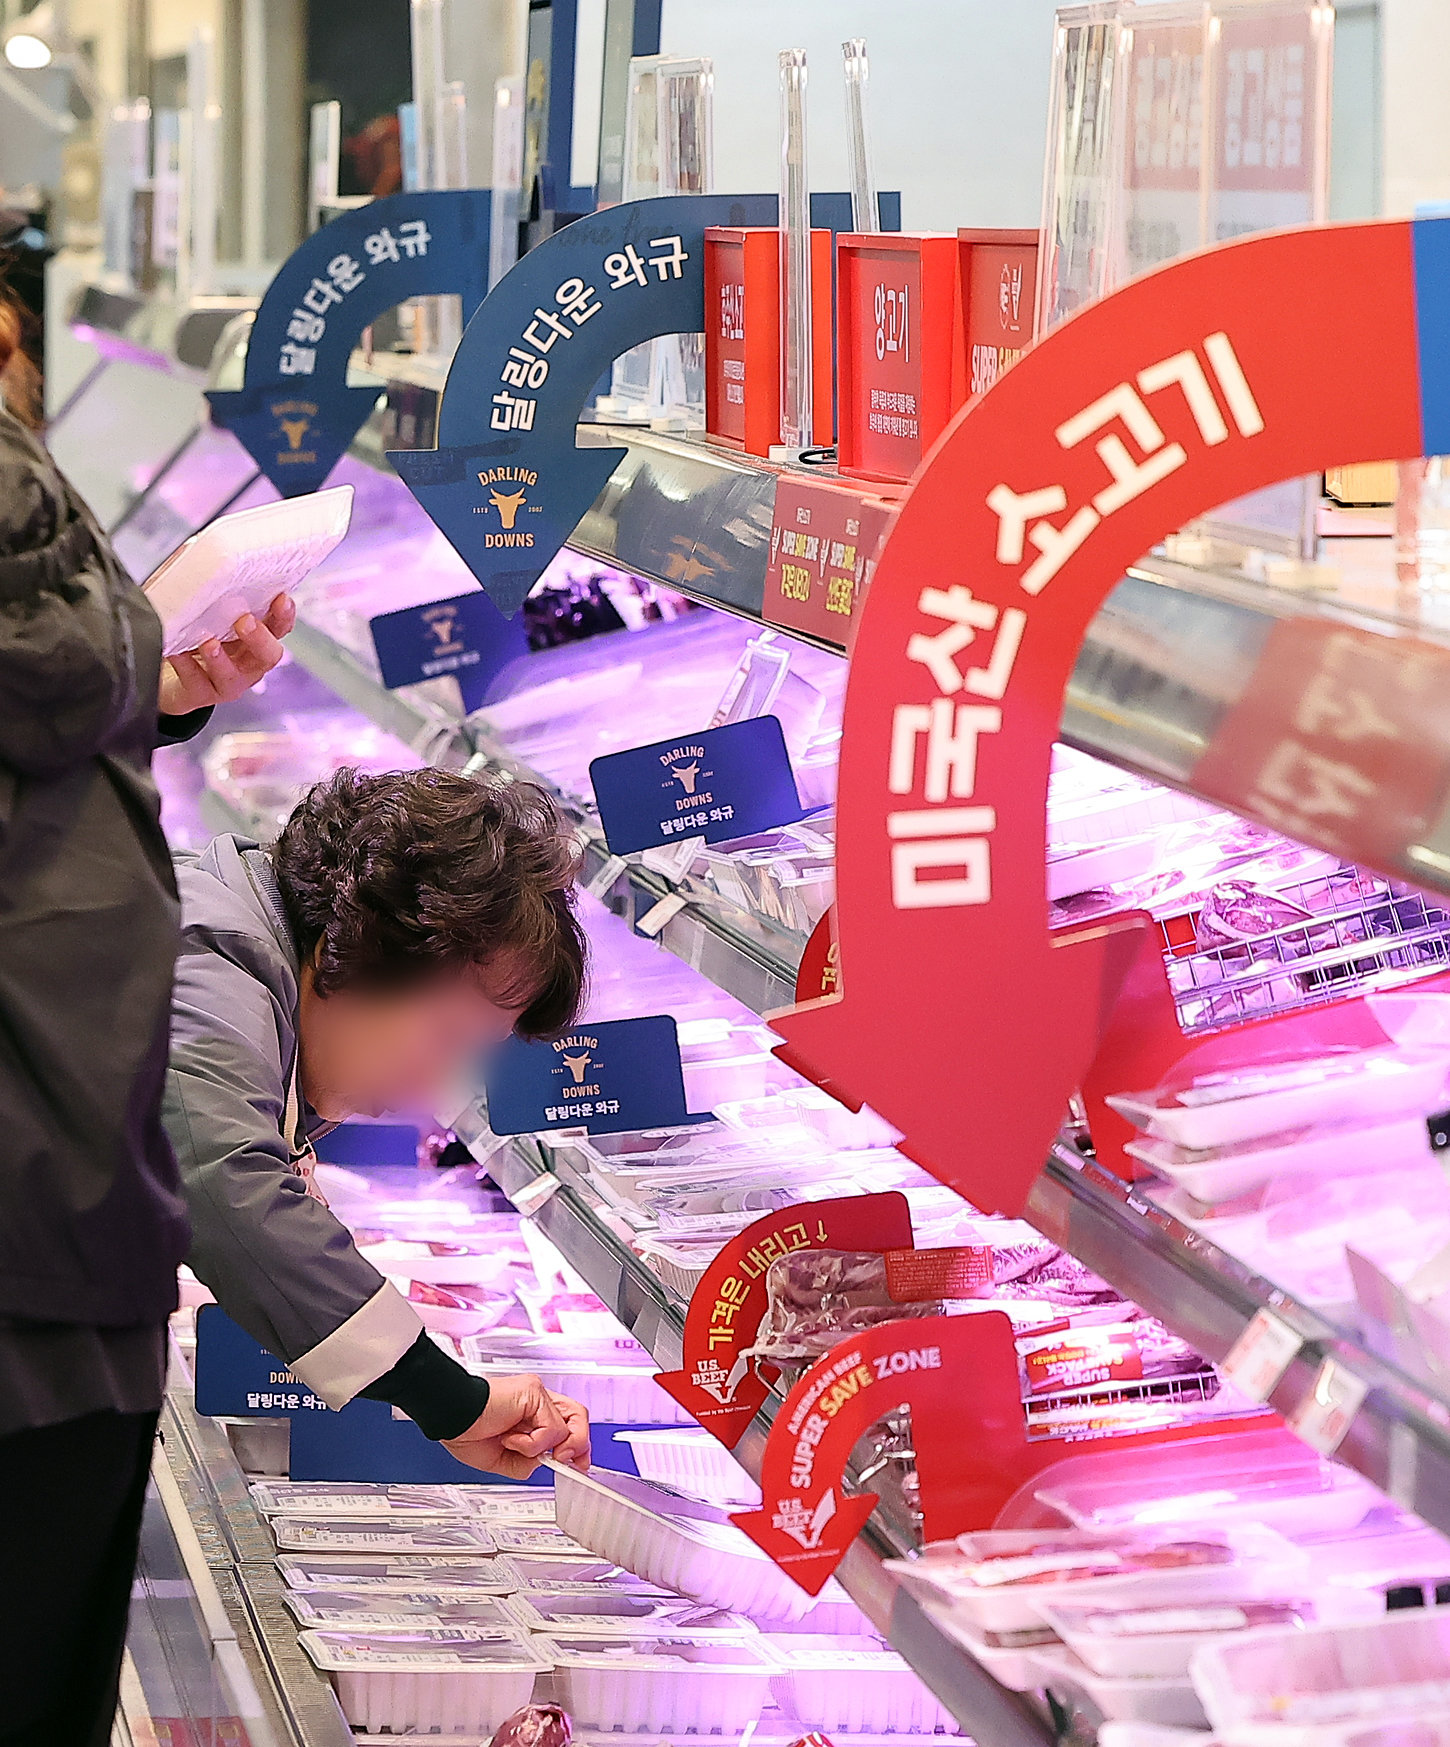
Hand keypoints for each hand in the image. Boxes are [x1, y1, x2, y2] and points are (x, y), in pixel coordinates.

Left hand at [158, 593, 295, 715]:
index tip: (281, 598)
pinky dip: (186, 666)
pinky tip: (176, 651)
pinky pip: (196, 682)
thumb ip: (211, 589)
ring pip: (233, 675)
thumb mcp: (205, 610)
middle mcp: (247, 663)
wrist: (167, 673)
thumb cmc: (192, 635)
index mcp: (255, 639)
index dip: (284, 615)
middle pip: (268, 655)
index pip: (279, 627)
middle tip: (244, 620)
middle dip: (259, 638)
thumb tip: (203, 555)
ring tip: (209, 642)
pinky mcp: (200, 694)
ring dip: (221, 659)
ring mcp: (227, 682)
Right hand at [442, 1374, 590, 1479]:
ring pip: (572, 1421)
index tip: (579, 1465)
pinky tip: (510, 1439)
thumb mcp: (504, 1460)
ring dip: (552, 1446)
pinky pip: (550, 1427)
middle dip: (578, 1445)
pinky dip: (532, 1443)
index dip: (578, 1445)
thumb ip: (528, 1462)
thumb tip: (546, 1462)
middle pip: (578, 1417)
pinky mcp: (534, 1393)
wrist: (451, 1418)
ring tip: (530, 1450)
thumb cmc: (466, 1432)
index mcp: (531, 1414)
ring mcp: (537, 1396)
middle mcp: (537, 1402)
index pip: (568, 1424)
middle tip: (563, 1461)